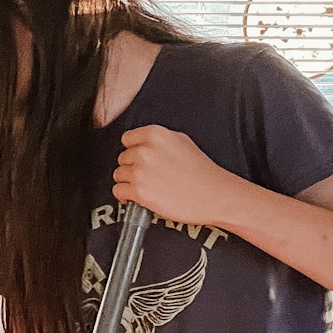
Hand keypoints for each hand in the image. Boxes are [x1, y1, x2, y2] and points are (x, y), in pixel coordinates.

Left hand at [114, 126, 241, 227]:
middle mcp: (145, 150)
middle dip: (132, 167)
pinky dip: (125, 196)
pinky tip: (136, 197)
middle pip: (122, 158)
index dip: (133, 151)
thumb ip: (159, 139)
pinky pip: (118, 191)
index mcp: (155, 134)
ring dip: (128, 182)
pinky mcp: (139, 191)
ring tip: (144, 187)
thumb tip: (142, 143)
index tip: (138, 159)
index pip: (127, 139)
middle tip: (147, 176)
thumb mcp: (182, 141)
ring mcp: (140, 171)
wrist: (214, 195)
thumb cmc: (202, 171)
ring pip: (118, 175)